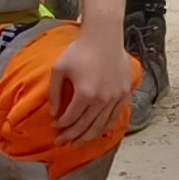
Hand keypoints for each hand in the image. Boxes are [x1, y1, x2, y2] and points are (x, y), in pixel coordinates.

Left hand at [48, 22, 134, 144]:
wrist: (104, 36)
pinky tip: (97, 132)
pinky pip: (115, 117)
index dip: (61, 126)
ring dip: (87, 137)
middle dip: (71, 136)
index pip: (70, 118)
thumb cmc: (80, 50)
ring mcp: (115, 97)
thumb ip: (54, 93)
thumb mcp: (59, 69)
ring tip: (77, 143)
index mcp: (85, 93)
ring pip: (100, 126)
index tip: (55, 127)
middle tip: (62, 141)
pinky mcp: (124, 94)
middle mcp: (102, 99)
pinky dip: (105, 127)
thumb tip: (54, 112)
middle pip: (84, 126)